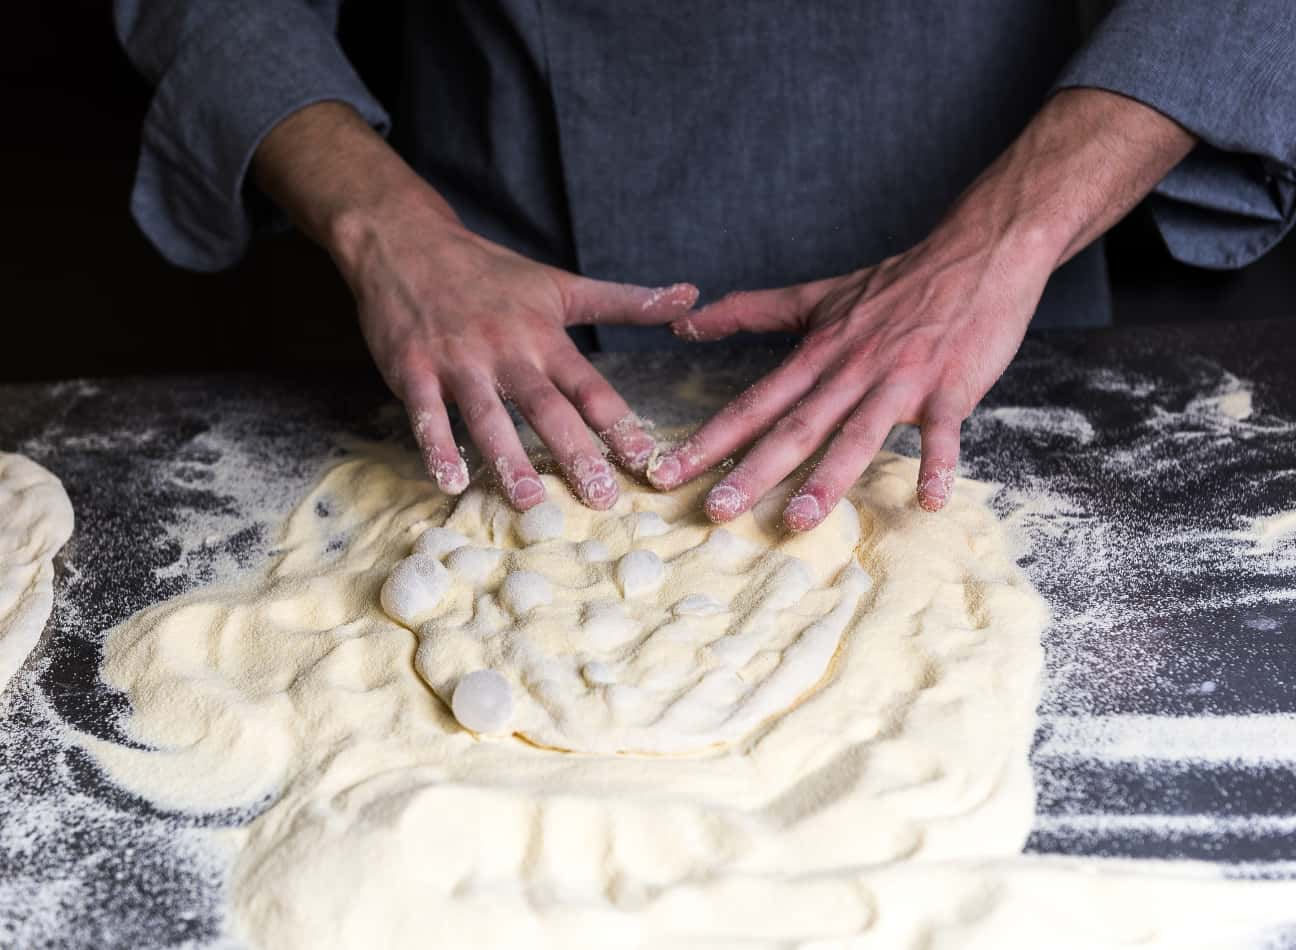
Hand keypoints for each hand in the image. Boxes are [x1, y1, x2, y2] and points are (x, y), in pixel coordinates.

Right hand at [252, 102, 697, 510]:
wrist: (407, 242)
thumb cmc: (490, 273)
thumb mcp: (561, 284)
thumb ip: (626, 301)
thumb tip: (691, 296)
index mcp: (544, 335)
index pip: (589, 386)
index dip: (618, 424)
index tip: (644, 461)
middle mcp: (506, 350)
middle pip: (545, 407)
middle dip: (574, 453)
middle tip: (600, 499)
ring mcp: (458, 361)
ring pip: (487, 415)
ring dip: (508, 459)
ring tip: (530, 500)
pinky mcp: (413, 368)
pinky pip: (426, 414)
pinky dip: (437, 447)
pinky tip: (450, 482)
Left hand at [646, 227, 1049, 525]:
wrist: (975, 254)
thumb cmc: (895, 284)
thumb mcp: (816, 296)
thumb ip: (750, 311)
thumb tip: (683, 323)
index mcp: (817, 355)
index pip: (753, 403)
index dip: (708, 440)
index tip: (664, 473)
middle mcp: (851, 370)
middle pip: (794, 426)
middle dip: (753, 471)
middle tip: (716, 511)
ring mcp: (900, 380)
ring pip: (858, 434)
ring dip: (828, 479)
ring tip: (798, 520)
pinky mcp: (951, 387)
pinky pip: (943, 432)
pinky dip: (937, 464)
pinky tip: (929, 502)